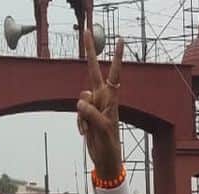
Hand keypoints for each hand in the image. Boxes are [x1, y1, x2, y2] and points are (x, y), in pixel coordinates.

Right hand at [76, 28, 124, 181]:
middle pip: (93, 71)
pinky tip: (85, 133)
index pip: (114, 74)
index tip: (121, 40)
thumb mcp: (103, 129)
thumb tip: (80, 102)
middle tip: (86, 30)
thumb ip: (92, 113)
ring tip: (89, 130)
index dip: (117, 58)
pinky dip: (79, 123)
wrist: (105, 158)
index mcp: (111, 99)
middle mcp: (103, 98)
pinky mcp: (86, 114)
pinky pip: (77, 112)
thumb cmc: (110, 144)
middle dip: (90, 52)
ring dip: (81, 115)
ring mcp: (94, 106)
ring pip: (80, 98)